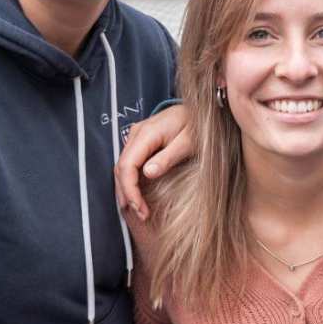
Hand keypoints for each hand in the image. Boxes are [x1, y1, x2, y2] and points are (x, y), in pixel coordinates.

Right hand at [115, 104, 195, 219]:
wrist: (201, 109)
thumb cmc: (198, 125)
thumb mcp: (189, 143)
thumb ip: (168, 157)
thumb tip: (147, 173)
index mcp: (146, 133)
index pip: (127, 166)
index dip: (130, 190)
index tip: (140, 208)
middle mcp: (136, 134)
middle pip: (121, 167)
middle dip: (127, 194)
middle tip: (141, 214)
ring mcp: (136, 136)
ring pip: (123, 166)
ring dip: (127, 189)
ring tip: (138, 209)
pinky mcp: (141, 141)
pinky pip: (130, 163)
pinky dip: (131, 180)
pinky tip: (137, 195)